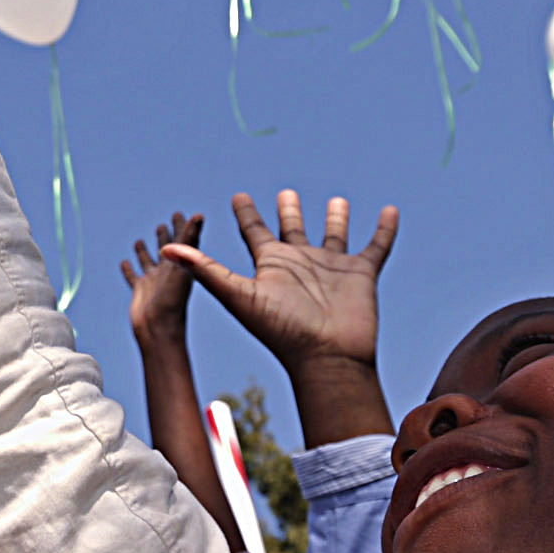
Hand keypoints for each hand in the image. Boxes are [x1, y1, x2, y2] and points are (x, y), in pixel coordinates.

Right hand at [122, 212, 208, 353]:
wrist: (158, 330)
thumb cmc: (174, 302)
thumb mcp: (183, 266)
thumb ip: (190, 240)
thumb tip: (199, 215)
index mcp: (180, 264)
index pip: (181, 240)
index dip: (181, 226)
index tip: (180, 213)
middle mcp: (167, 271)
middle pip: (166, 249)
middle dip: (166, 235)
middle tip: (165, 222)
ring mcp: (153, 282)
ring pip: (148, 262)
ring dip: (145, 251)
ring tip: (140, 241)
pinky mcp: (140, 292)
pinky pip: (133, 277)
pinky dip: (129, 269)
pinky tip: (125, 262)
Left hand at [165, 191, 397, 446]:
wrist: (326, 359)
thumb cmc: (280, 331)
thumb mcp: (238, 295)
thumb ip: (203, 270)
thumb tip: (164, 251)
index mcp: (271, 265)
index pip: (254, 232)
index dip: (245, 213)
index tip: (238, 196)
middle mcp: (300, 263)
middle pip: (292, 230)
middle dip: (288, 211)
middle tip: (284, 193)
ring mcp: (332, 268)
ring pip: (334, 234)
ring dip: (336, 217)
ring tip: (336, 199)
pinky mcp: (362, 274)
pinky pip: (377, 245)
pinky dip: (385, 229)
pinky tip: (390, 211)